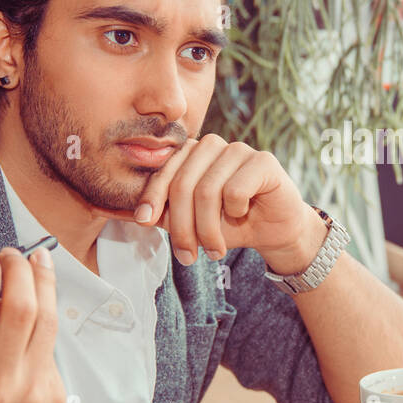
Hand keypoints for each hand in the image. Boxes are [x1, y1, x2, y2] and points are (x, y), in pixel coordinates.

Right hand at [0, 246, 66, 402]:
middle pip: (19, 312)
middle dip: (20, 272)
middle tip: (15, 253)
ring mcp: (32, 394)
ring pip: (46, 324)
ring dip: (45, 285)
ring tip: (38, 263)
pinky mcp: (56, 401)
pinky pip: (51, 352)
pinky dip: (44, 328)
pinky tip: (38, 314)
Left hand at [106, 135, 321, 267]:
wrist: (274, 230)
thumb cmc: (230, 223)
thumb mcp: (191, 222)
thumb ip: (164, 214)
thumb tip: (128, 214)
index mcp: (191, 154)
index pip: (164, 171)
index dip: (152, 197)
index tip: (144, 222)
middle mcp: (212, 145)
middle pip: (184, 184)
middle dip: (183, 227)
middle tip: (187, 257)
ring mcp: (239, 149)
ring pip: (208, 191)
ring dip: (208, 229)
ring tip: (215, 250)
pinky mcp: (263, 160)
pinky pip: (235, 190)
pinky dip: (235, 212)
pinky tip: (242, 215)